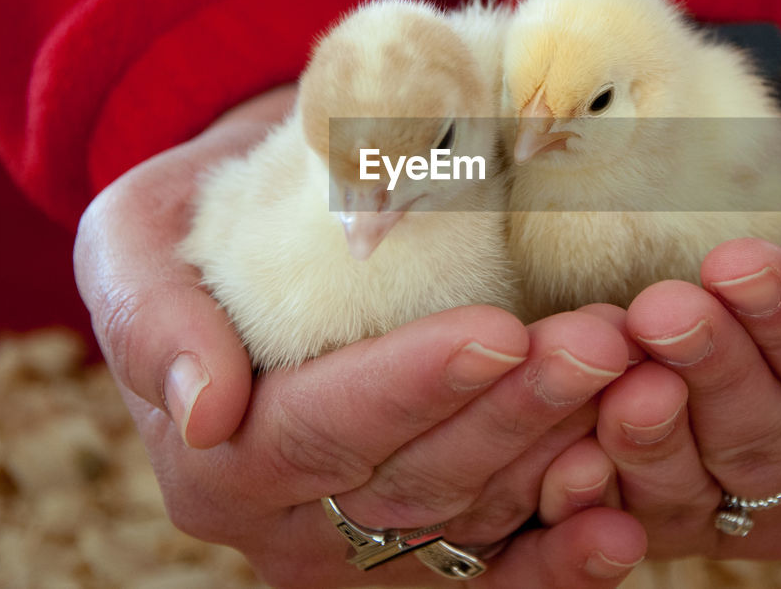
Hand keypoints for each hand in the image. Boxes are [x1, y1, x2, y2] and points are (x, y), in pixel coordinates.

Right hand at [73, 87, 646, 586]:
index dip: (412, 388)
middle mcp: (292, 524)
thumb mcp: (137, 240)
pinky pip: (501, 568)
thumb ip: (152, 320)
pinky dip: (565, 556)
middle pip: (417, 481)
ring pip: (476, 519)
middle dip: (517, 413)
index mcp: (218, 461)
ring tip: (643, 389)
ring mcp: (368, 545)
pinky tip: (623, 527)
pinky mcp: (431, 545)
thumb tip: (202, 411)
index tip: (499, 332)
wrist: (263, 242)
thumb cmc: (200, 226)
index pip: (323, 431)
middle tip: (604, 340)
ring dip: (564, 460)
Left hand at [554, 119, 780, 558]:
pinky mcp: (649, 509)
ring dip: (650, 425)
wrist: (724, 196)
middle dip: (712, 366)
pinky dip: (594, 477)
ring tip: (617, 350)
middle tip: (662, 304)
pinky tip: (571, 428)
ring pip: (694, 485)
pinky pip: (622, 513)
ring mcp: (727, 501)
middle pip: (766, 438)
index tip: (735, 261)